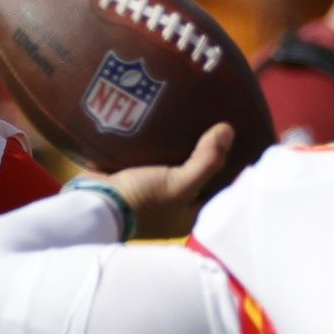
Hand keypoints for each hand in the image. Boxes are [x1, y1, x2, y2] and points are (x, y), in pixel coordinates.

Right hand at [101, 122, 233, 239]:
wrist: (94, 205)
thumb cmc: (143, 201)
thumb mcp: (180, 184)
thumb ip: (207, 161)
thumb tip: (228, 131)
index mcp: (190, 216)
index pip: (220, 190)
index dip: (231, 167)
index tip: (239, 139)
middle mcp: (175, 208)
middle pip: (199, 177)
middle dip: (207, 154)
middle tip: (218, 121)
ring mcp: (154, 195)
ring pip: (177, 167)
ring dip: (184, 148)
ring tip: (197, 116)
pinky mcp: (135, 180)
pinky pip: (156, 161)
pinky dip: (163, 147)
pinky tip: (169, 124)